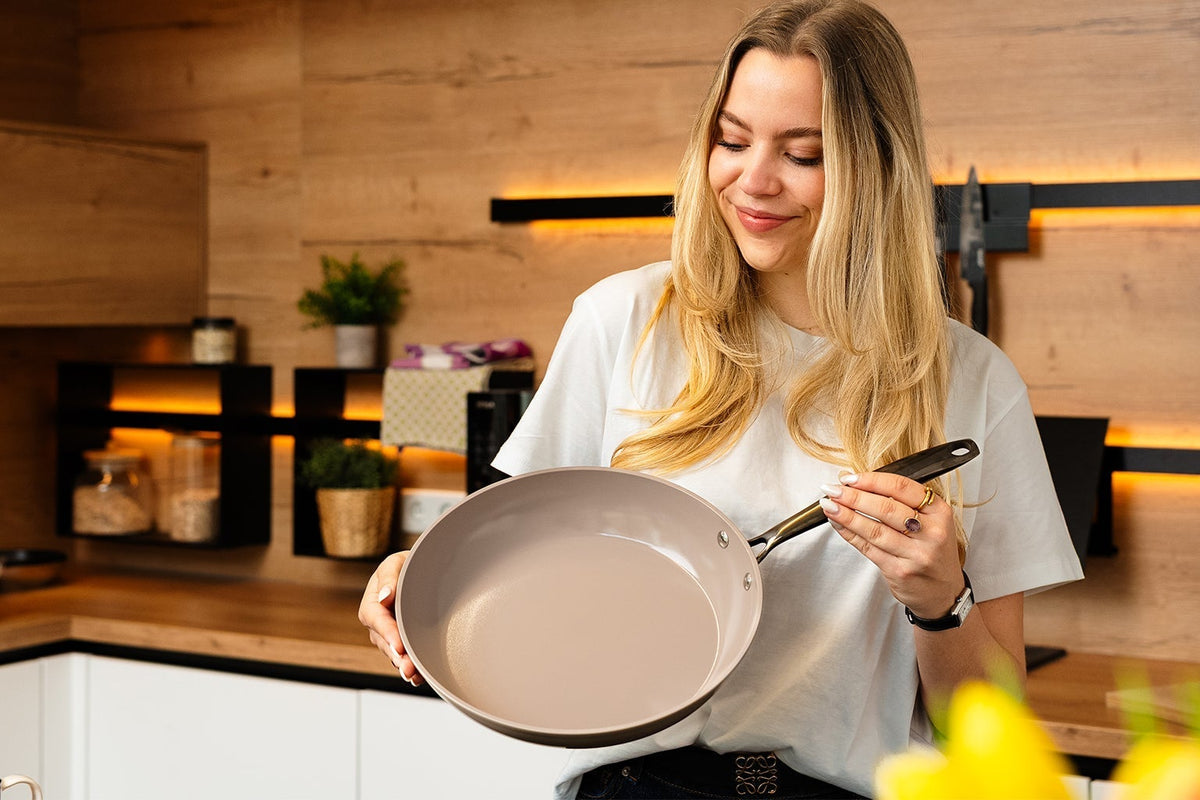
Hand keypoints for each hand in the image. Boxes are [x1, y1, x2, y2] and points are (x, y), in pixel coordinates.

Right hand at [358, 551, 423, 684]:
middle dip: (396, 655)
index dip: (387, 632)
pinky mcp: (404, 642)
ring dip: (403, 665)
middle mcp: (379, 623)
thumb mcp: (396, 564)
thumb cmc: (406, 566)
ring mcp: (391, 635)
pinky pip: (404, 657)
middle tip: (408, 667)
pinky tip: (419, 677)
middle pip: (384, 642)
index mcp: (372, 603)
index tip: (399, 644)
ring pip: (394, 653)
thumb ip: (389, 577)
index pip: (376, 619)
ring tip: (413, 675)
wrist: (420, 572)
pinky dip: (412, 668)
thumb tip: (384, 596)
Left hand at [818, 472, 963, 619]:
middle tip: (834, 489)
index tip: (850, 478)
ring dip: (847, 515)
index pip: (902, 488)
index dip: (872, 480)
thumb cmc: (932, 551)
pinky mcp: (899, 571)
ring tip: (829, 505)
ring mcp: (916, 554)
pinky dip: (849, 533)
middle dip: (854, 497)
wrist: (943, 592)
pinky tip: (838, 523)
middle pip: (886, 508)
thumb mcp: (931, 521)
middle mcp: (931, 533)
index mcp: (940, 513)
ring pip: (874, 529)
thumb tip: (858, 483)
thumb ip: (902, 502)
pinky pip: (868, 548)